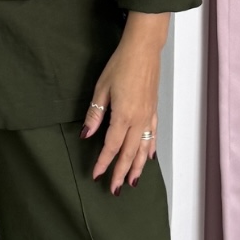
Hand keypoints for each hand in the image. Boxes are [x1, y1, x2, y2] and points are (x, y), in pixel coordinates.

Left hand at [81, 12, 168, 192]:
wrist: (144, 49)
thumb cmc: (121, 65)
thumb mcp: (102, 88)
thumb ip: (95, 114)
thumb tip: (86, 135)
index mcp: (123, 116)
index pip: (112, 147)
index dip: (103, 163)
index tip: (96, 175)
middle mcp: (138, 120)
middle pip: (129, 153)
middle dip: (122, 173)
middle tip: (115, 190)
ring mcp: (148, 116)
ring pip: (144, 149)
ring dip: (138, 167)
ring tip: (133, 182)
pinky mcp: (153, 110)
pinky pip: (153, 136)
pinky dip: (151, 149)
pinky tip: (149, 158)